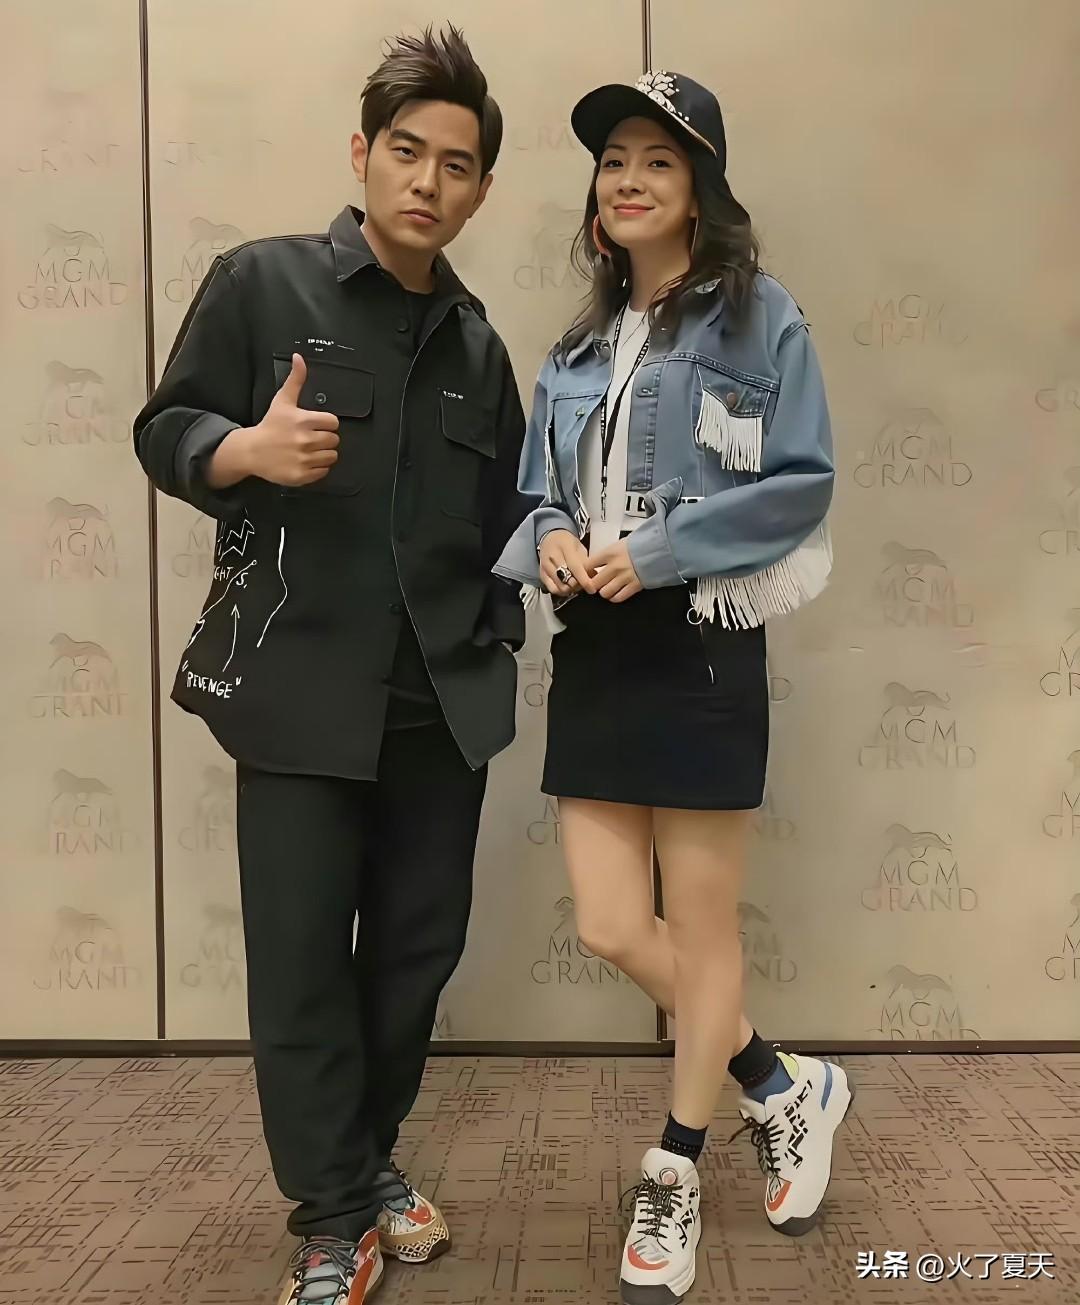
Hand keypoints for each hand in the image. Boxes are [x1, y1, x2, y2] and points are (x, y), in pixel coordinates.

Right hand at [209, 354, 340, 488]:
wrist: (252, 451)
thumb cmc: (270, 425)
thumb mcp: (282, 400)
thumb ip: (296, 379)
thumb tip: (299, 357)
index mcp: (304, 420)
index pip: (333, 422)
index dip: (326, 424)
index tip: (316, 425)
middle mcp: (305, 440)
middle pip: (334, 440)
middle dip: (325, 439)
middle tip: (311, 438)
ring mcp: (304, 459)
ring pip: (332, 457)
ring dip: (323, 453)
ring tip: (309, 450)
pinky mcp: (302, 475)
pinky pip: (324, 472)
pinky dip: (318, 468)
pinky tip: (306, 461)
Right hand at [539, 529, 595, 597]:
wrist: (550, 539)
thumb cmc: (567, 543)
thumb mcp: (580, 548)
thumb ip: (586, 562)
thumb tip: (594, 577)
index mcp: (564, 546)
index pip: (574, 567)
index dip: (584, 580)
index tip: (591, 588)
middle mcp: (551, 557)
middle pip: (566, 579)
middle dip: (578, 585)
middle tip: (585, 583)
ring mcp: (545, 567)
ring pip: (559, 587)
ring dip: (571, 589)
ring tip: (576, 584)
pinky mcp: (542, 575)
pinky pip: (553, 589)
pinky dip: (562, 591)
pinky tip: (568, 586)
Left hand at [589, 539, 642, 601]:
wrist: (658, 548)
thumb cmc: (639, 545)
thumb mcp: (619, 544)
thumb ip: (607, 555)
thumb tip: (596, 564)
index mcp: (609, 553)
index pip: (588, 566)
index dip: (585, 572)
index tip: (587, 574)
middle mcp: (615, 566)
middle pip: (594, 582)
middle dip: (594, 585)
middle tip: (597, 584)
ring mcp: (624, 577)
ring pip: (605, 592)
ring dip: (604, 592)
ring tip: (607, 588)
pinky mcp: (634, 586)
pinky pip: (618, 597)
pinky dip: (614, 597)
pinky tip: (615, 593)